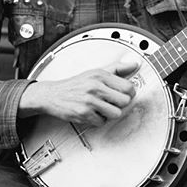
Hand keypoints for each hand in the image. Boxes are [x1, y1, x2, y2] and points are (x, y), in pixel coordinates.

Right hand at [18, 60, 138, 126]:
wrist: (52, 95)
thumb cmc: (76, 84)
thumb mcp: (95, 72)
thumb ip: (117, 69)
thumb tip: (134, 64)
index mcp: (100, 75)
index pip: (128, 87)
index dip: (129, 93)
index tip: (124, 93)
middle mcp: (95, 87)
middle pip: (125, 101)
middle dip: (120, 104)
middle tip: (112, 102)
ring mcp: (90, 101)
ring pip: (116, 113)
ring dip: (110, 113)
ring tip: (102, 108)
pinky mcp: (84, 114)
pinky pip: (102, 122)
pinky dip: (98, 120)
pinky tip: (92, 112)